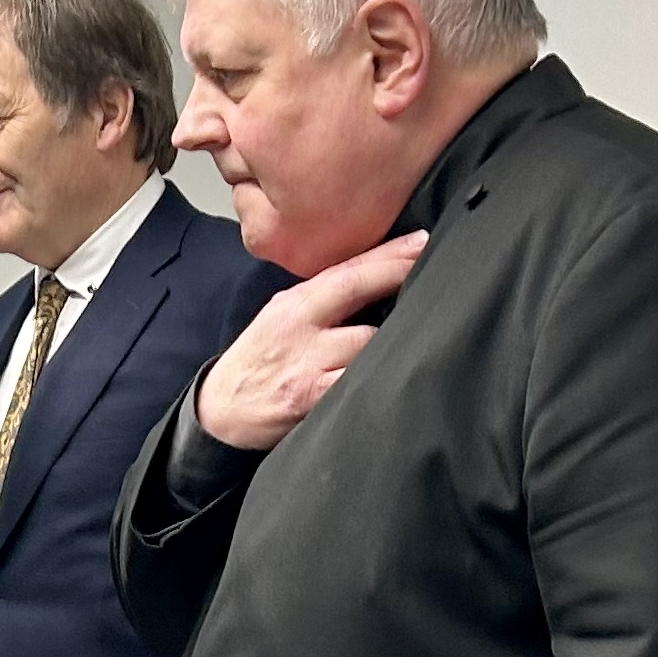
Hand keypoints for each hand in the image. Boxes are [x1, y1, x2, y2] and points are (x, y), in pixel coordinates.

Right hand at [196, 230, 429, 450]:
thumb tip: (378, 280)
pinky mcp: (311, 398)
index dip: (388, 254)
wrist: (221, 414)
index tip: (421, 242)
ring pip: (368, 342)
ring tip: (418, 332)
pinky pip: (358, 381)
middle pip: (358, 291)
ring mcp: (305, 364)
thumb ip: (321, 301)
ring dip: (394, 338)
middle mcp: (298, 328)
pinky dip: (379, 375)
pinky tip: (398, 370)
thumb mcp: (279, 319)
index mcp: (292, 305)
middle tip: (437, 269)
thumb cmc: (258, 364)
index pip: (345, 270)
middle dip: (400, 277)